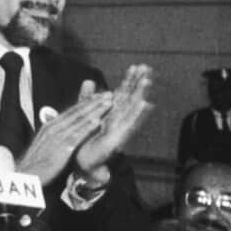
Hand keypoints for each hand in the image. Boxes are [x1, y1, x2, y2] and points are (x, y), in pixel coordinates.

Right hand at [16, 83, 111, 185]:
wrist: (25, 175)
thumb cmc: (35, 162)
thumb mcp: (44, 143)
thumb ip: (54, 134)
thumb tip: (61, 128)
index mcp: (50, 125)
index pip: (71, 111)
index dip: (86, 103)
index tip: (99, 96)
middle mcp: (53, 128)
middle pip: (77, 112)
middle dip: (94, 102)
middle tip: (109, 94)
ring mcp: (57, 137)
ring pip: (79, 121)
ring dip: (94, 111)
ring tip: (108, 103)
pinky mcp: (61, 149)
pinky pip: (76, 136)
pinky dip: (87, 128)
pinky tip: (98, 122)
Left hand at [73, 64, 154, 179]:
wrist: (83, 164)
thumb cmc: (87, 141)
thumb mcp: (86, 115)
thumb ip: (88, 99)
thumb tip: (89, 81)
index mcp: (111, 114)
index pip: (123, 94)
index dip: (130, 80)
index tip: (137, 66)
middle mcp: (118, 120)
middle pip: (131, 98)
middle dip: (139, 83)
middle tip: (147, 67)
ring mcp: (120, 130)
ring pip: (132, 109)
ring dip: (141, 94)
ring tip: (148, 81)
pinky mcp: (117, 140)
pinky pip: (128, 125)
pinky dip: (137, 114)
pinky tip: (145, 103)